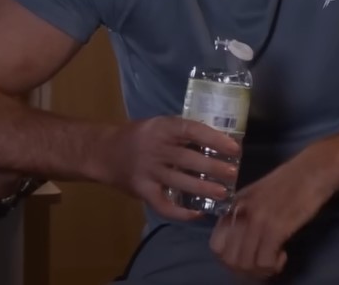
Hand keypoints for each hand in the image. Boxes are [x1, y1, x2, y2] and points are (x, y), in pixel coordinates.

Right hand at [98, 116, 240, 221]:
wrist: (104, 152)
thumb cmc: (139, 137)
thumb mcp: (160, 126)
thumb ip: (182, 133)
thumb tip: (217, 141)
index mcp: (162, 128)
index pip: (192, 130)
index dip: (214, 139)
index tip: (234, 148)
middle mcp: (155, 148)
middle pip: (188, 159)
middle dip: (213, 167)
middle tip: (233, 174)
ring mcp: (147, 170)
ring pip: (179, 182)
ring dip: (203, 189)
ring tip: (223, 193)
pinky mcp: (141, 190)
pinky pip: (163, 204)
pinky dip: (180, 211)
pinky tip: (197, 213)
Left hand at [209, 143, 338, 279]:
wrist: (313, 169)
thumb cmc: (289, 181)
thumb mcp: (256, 195)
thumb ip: (244, 215)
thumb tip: (238, 244)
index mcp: (233, 204)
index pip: (215, 245)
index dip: (230, 259)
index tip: (247, 257)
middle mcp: (240, 212)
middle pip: (229, 260)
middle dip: (246, 270)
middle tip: (263, 263)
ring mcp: (257, 219)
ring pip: (245, 265)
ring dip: (261, 271)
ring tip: (274, 260)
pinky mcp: (276, 227)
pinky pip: (265, 262)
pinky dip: (274, 266)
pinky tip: (283, 254)